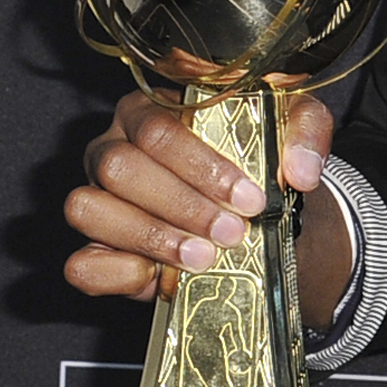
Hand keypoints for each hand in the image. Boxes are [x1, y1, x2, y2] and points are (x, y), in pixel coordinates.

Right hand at [62, 86, 333, 302]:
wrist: (255, 214)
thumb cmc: (260, 160)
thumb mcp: (292, 132)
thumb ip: (305, 133)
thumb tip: (300, 170)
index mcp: (149, 110)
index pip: (157, 129)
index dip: (201, 167)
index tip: (247, 198)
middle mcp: (111, 149)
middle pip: (119, 168)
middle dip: (180, 204)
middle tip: (231, 232)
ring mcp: (95, 198)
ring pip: (88, 209)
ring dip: (149, 237)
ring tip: (203, 256)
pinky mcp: (94, 249)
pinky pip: (81, 264)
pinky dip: (116, 274)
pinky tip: (159, 276)